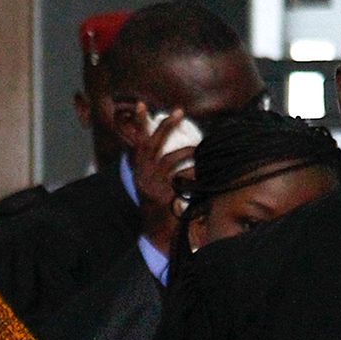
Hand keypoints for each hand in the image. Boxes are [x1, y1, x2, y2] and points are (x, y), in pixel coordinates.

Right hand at [129, 102, 196, 235]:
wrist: (157, 234)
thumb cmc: (160, 205)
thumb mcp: (153, 182)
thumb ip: (158, 164)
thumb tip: (171, 142)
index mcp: (138, 169)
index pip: (137, 142)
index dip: (139, 123)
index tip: (142, 105)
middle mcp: (141, 175)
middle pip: (152, 144)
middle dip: (165, 126)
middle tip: (179, 111)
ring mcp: (152, 186)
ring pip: (170, 160)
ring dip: (187, 151)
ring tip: (199, 147)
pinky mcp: (164, 196)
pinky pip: (181, 177)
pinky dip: (193, 173)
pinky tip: (203, 174)